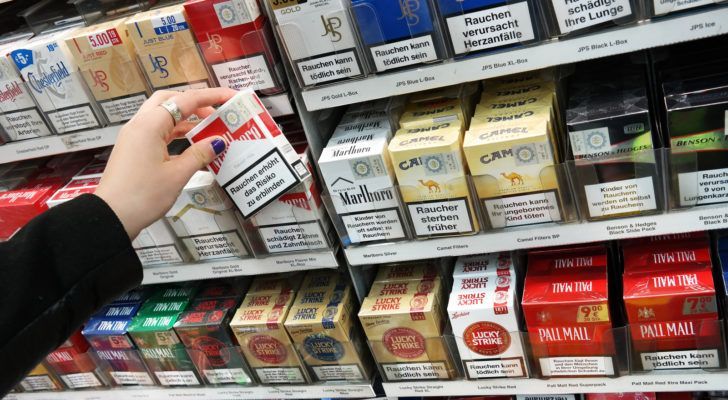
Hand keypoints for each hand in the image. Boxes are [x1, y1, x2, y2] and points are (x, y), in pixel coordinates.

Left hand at [95, 88, 237, 238]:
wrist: (112, 216)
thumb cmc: (141, 196)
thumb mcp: (177, 175)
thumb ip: (199, 154)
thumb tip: (217, 142)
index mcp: (150, 125)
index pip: (185, 100)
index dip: (211, 97)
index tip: (231, 97)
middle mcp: (139, 125)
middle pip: (170, 100)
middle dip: (195, 103)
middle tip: (216, 112)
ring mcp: (134, 136)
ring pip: (163, 115)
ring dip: (185, 118)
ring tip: (208, 129)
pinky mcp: (133, 149)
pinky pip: (157, 131)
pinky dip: (175, 132)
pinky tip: (190, 145)